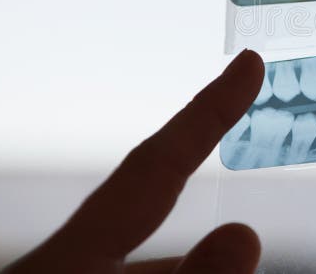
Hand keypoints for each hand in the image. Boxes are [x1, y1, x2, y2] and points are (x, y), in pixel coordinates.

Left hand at [2, 50, 264, 273]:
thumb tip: (246, 234)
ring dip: (192, 267)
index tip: (247, 62)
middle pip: (154, 229)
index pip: (157, 164)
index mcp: (70, 255)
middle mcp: (68, 264)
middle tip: (246, 226)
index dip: (209, 110)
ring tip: (232, 256)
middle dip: (207, 238)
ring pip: (145, 267)